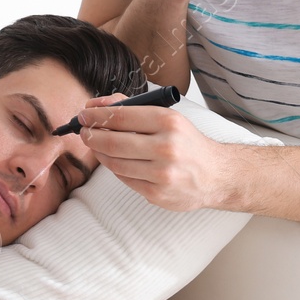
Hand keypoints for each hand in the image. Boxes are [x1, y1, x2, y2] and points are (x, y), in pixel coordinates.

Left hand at [79, 99, 230, 210]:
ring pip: (115, 163)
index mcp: (169, 122)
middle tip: (83, 131)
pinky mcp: (157, 193)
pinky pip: (125, 179)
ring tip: (95, 145)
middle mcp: (166, 147)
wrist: (216, 175)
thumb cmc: (188, 143)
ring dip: (100, 153)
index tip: (84, 115)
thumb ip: (133, 108)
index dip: (97, 116)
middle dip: (92, 135)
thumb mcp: (168, 118)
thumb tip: (97, 105)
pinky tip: (114, 160)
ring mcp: (162, 173)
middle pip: (113, 141)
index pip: (121, 116)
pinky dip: (115, 168)